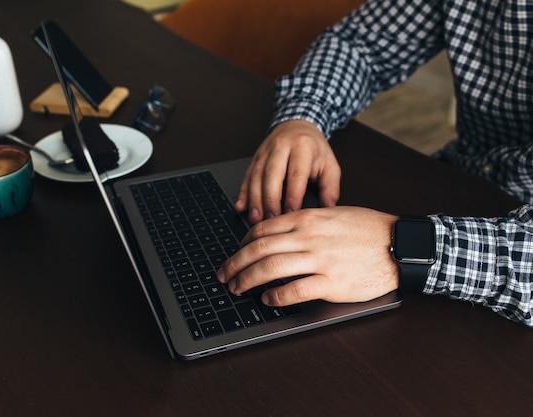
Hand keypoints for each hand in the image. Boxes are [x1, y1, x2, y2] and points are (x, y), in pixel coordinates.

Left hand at [217, 206, 398, 304]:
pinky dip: (275, 297)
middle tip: (224, 275)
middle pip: (258, 250)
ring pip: (270, 270)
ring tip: (237, 289)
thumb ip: (304, 221)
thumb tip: (277, 233)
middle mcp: (308, 237)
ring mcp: (319, 260)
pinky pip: (294, 291)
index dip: (241, 243)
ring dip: (247, 281)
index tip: (235, 253)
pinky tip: (268, 300)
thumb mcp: (333, 214)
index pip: (262, 229)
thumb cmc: (368, 229)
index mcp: (307, 219)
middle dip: (235, 264)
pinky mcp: (331, 283)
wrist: (399, 246)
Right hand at [235, 120, 340, 223]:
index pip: (296, 174)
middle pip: (272, 174)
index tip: (292, 213)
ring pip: (256, 176)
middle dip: (270, 199)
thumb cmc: (314, 149)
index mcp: (302, 147)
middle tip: (271, 218)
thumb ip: (330, 187)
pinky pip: (247, 176)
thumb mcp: (330, 165)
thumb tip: (328, 207)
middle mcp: (281, 146)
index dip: (293, 195)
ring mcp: (265, 152)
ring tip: (256, 217)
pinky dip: (243, 192)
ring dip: (254, 199)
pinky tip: (241, 206)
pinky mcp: (255, 157)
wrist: (298, 126)